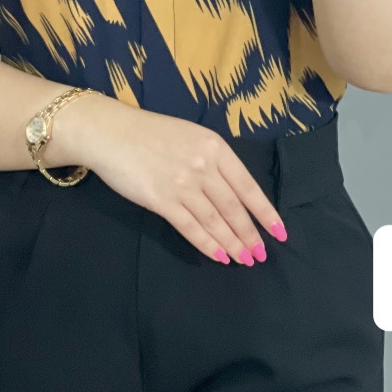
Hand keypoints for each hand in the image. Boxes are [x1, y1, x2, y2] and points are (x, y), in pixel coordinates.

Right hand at [81, 106, 287, 265]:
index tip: (279, 232)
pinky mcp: (162, 201)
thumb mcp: (191, 135)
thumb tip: (232, 189)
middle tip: (261, 254)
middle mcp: (204, 166)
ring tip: (244, 260)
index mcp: (215, 147)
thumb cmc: (150, 132)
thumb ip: (212, 158)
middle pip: (234, 208)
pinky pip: (191, 228)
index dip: (265, 212)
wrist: (112, 133)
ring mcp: (183, 184)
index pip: (248, 186)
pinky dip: (207, 244)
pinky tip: (219, 256)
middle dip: (250, 235)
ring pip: (216, 221)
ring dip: (232, 244)